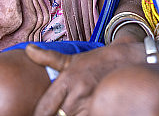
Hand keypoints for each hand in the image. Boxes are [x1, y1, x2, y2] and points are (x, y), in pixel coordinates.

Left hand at [25, 41, 141, 115]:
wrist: (130, 59)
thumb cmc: (98, 62)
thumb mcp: (72, 59)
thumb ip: (49, 58)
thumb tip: (28, 49)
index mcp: (66, 81)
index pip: (45, 107)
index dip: (38, 115)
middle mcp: (77, 93)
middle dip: (56, 115)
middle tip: (56, 113)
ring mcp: (91, 102)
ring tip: (71, 112)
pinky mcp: (102, 106)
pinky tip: (83, 113)